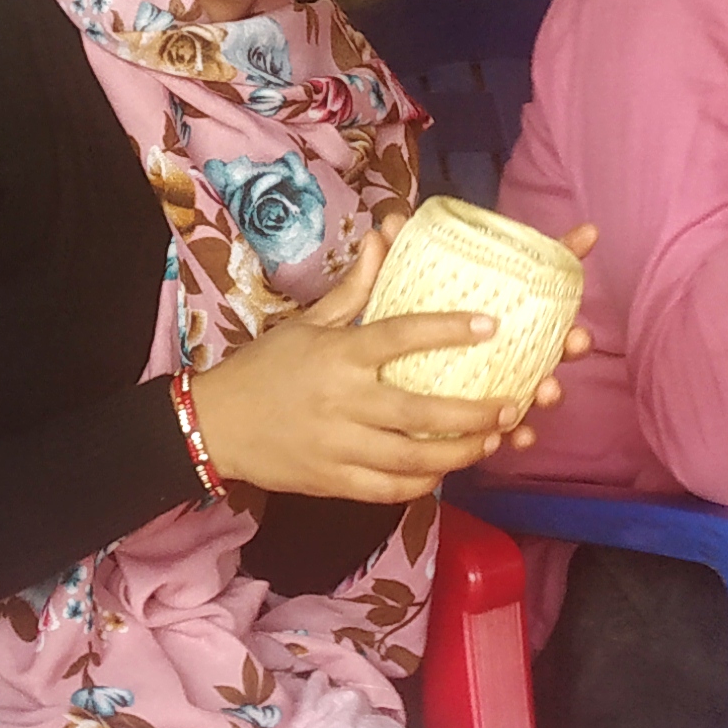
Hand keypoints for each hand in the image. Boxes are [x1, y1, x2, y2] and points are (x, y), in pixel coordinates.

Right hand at [185, 223, 589, 503]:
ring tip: (492, 441)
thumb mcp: (306, 323)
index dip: (448, 331)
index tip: (491, 326)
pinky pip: (389, 489)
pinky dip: (423, 483)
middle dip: (472, 414)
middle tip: (512, 404)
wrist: (216, 425)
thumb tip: (382, 238)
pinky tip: (446, 471)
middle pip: (419, 412)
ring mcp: (339, 446)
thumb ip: (352, 289)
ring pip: (412, 460)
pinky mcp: (334, 481)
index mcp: (338, 355)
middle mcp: (343, 402)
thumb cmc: (265, 368)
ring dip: (459, 454)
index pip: (399, 337)